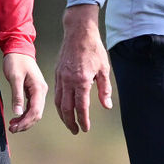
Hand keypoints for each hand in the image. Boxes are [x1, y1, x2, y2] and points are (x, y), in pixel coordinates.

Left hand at [2, 52, 47, 132]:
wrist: (18, 49)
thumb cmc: (16, 60)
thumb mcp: (14, 78)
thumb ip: (17, 95)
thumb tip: (17, 112)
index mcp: (39, 88)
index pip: (35, 111)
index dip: (25, 122)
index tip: (15, 128)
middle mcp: (41, 91)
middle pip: (37, 114)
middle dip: (25, 124)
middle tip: (12, 129)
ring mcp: (38, 91)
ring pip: (34, 112)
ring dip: (25, 120)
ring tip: (13, 125)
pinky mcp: (34, 91)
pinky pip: (32, 106)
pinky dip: (25, 114)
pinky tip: (17, 117)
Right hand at [54, 3, 112, 134]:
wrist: (78, 32)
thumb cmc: (93, 49)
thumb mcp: (104, 69)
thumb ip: (104, 89)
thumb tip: (107, 106)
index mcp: (81, 80)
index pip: (81, 106)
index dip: (83, 120)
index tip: (86, 128)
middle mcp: (68, 81)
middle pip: (66, 108)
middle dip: (71, 122)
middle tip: (76, 131)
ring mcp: (61, 77)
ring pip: (58, 102)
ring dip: (63, 115)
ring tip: (69, 123)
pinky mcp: (57, 73)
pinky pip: (56, 93)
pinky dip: (59, 104)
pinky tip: (63, 108)